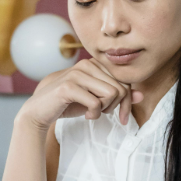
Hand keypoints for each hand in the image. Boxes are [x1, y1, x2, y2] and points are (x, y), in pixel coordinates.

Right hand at [18, 58, 143, 131]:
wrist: (40, 111)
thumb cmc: (69, 103)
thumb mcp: (97, 99)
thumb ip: (118, 95)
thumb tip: (141, 95)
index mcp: (95, 64)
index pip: (124, 82)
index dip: (127, 102)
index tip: (122, 117)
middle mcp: (87, 64)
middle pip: (120, 89)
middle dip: (116, 107)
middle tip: (102, 113)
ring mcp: (77, 74)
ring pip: (111, 94)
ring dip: (104, 110)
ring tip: (92, 112)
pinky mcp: (69, 86)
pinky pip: (96, 103)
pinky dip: (94, 114)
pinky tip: (85, 115)